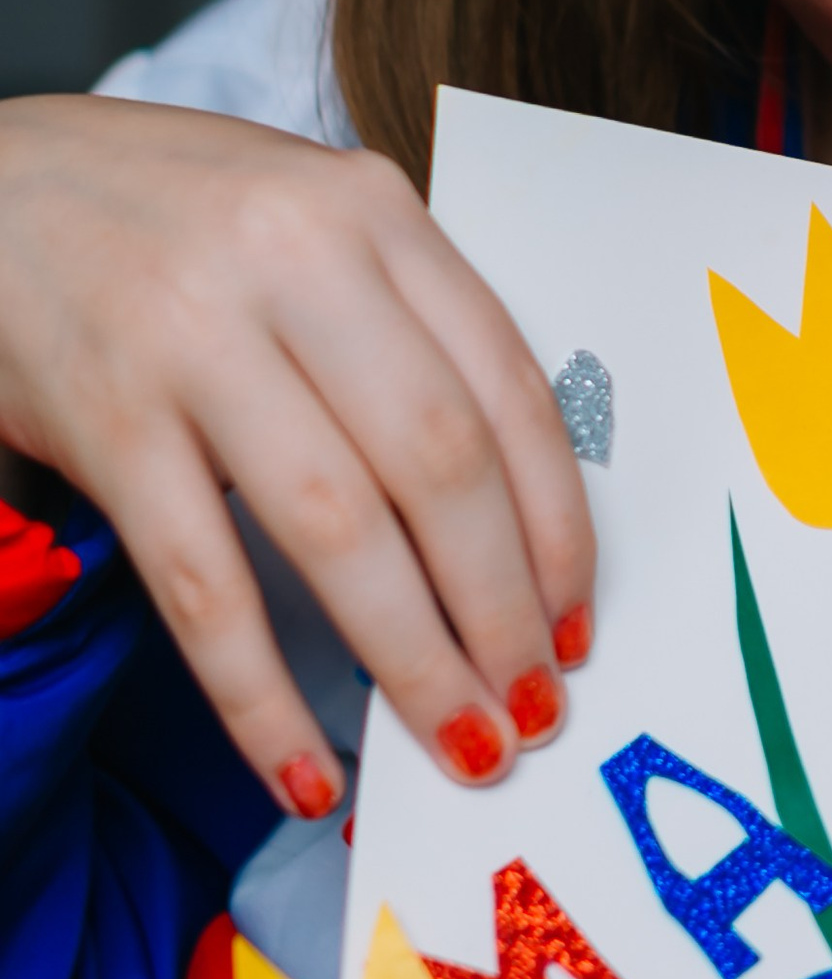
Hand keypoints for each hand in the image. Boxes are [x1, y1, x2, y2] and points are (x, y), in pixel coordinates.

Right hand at [0, 94, 594, 813]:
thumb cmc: (178, 217)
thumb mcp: (314, 224)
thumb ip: (406, 328)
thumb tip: (509, 517)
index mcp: (372, 211)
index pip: (507, 388)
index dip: (557, 523)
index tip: (578, 621)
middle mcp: (295, 264)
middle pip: (440, 464)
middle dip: (502, 610)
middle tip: (535, 707)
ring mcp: (194, 342)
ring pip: (337, 530)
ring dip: (414, 659)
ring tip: (464, 743)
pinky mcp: (107, 422)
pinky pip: (202, 587)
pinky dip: (262, 695)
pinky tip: (307, 767)